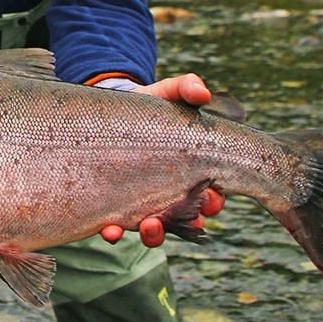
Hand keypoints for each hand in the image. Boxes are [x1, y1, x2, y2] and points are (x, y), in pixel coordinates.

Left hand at [99, 72, 225, 245]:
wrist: (110, 113)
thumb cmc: (148, 106)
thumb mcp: (167, 92)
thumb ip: (186, 88)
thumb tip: (203, 91)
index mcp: (192, 171)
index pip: (212, 194)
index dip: (214, 200)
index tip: (210, 194)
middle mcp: (170, 193)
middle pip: (186, 219)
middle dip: (185, 222)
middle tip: (178, 215)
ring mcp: (143, 204)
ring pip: (154, 229)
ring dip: (152, 234)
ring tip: (147, 227)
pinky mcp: (115, 206)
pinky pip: (118, 227)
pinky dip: (115, 232)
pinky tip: (108, 229)